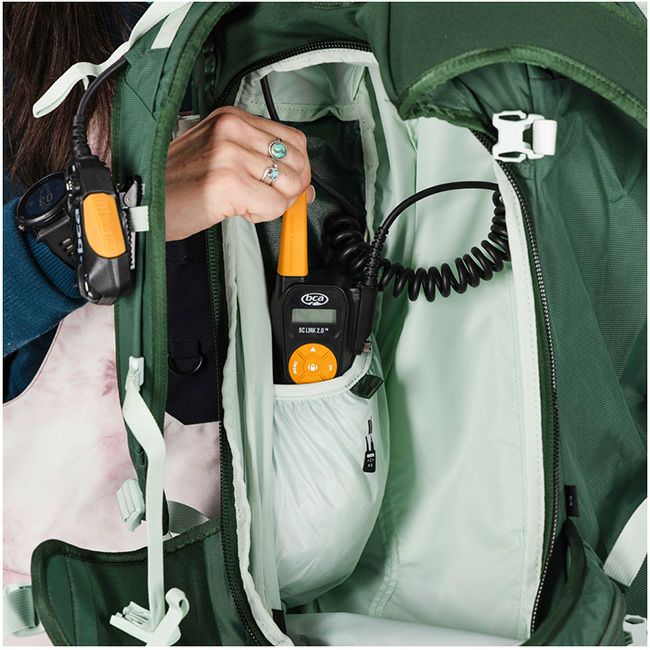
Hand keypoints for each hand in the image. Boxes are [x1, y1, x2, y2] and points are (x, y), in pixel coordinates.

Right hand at [165, 106, 314, 241]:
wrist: (142, 201)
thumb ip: (259, 161)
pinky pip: (273, 206)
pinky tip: (237, 211)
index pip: (293, 138)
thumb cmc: (175, 183)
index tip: (287, 183)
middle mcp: (232, 130)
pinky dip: (261, 215)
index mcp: (231, 118)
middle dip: (291, 188)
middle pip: (297, 161)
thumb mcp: (218, 155)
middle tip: (268, 199)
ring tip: (247, 203)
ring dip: (274, 203)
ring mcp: (230, 155)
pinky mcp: (229, 183)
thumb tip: (304, 184)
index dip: (297, 167)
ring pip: (289, 185)